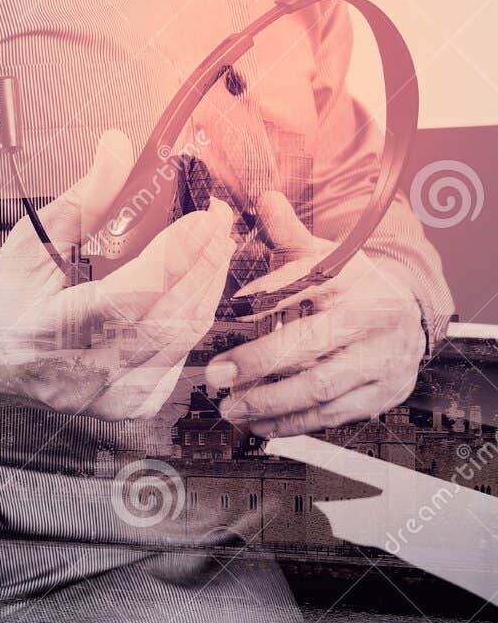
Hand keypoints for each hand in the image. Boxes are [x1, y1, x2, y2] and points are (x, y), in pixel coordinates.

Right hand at [0, 129, 235, 420]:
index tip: (205, 217)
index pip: (124, 300)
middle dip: (203, 265)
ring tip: (216, 246)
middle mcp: (75, 376)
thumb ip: (81, 198)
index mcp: (43, 333)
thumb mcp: (31, 242)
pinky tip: (194, 289)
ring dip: (206, 288)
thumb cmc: (6, 296)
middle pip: (164, 321)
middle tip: (218, 220)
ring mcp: (101, 400)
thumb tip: (118, 144)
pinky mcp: (122, 408)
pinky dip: (191, 320)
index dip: (172, 258)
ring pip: (179, 341)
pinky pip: (176, 362)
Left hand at [208, 191, 423, 436]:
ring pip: (319, 388)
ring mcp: (380, 361)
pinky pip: (330, 415)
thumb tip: (265, 198)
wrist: (407, 317)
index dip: (266, 299)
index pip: (306, 287)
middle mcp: (372, 320)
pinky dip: (290, 423)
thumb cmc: (349, 286)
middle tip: (215, 374)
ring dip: (268, 402)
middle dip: (257, 362)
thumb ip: (288, 234)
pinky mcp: (381, 394)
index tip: (227, 311)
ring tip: (229, 407)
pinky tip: (257, 424)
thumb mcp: (324, 255)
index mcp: (353, 280)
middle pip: (310, 345)